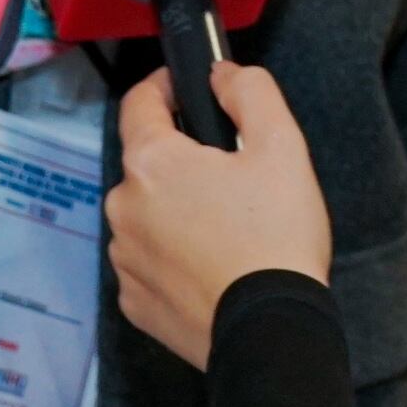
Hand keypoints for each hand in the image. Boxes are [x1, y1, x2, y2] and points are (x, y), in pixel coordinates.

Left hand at [105, 60, 332, 370]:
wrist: (269, 332)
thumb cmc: (276, 237)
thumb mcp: (282, 147)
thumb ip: (250, 92)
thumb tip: (221, 74)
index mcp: (152, 163)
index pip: (138, 103)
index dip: (164, 86)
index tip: (187, 88)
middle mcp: (123, 208)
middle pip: (147, 164)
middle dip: (183, 161)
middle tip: (234, 177)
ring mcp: (125, 259)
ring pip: (147, 215)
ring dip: (175, 211)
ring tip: (227, 230)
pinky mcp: (133, 302)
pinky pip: (149, 262)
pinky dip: (173, 257)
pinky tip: (212, 266)